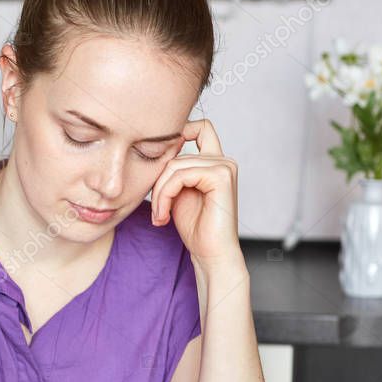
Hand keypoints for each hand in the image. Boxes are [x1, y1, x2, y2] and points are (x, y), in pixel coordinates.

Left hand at [150, 119, 242, 272]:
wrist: (210, 253)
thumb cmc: (195, 228)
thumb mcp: (177, 193)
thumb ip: (173, 172)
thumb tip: (156, 149)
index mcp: (215, 162)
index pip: (199, 127)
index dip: (178, 134)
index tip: (158, 163)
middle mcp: (223, 161)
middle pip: (176, 153)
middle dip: (158, 180)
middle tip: (156, 209)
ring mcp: (224, 166)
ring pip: (174, 165)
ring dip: (159, 192)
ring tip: (160, 215)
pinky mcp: (221, 176)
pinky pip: (180, 175)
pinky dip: (165, 195)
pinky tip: (164, 215)